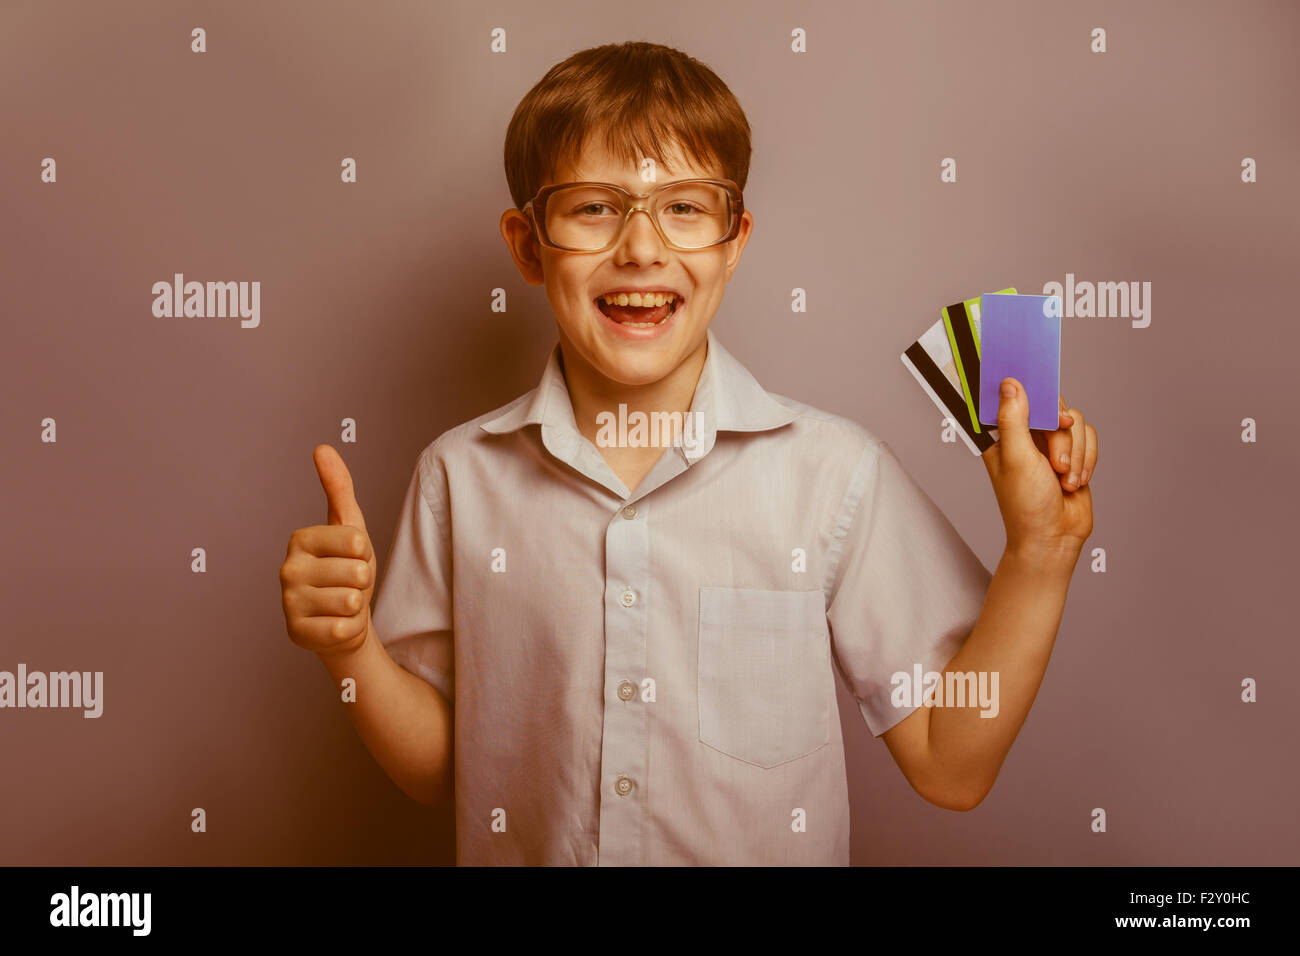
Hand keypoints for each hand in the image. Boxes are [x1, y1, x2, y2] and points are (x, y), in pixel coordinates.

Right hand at [279, 445, 377, 656]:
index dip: (365, 554)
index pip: (357, 541)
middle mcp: (286, 569)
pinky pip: (343, 629)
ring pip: (352, 601)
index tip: (351, 559)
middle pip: (357, 572)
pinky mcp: (296, 633)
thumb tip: (322, 447)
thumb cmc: (347, 569)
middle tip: (348, 586)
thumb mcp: (350, 526)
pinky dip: (350, 629)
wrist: (342, 621)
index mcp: (300, 539)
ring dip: (357, 606)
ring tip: (342, 604)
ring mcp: (288, 603)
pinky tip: (336, 625)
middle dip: (363, 582)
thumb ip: (338, 487)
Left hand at [981, 378, 1097, 556]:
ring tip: (1063, 480)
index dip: (1029, 386)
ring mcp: (1051, 445)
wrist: (1054, 538)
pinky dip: (1087, 460)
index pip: (1015, 396)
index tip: (1038, 371)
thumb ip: (1014, 419)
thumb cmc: (1026, 505)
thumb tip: (1009, 384)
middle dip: (1060, 433)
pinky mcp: (1074, 454)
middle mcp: (1026, 436)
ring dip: (1074, 453)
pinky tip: (1074, 483)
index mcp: (1003, 435)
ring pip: (1076, 422)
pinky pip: (1090, 438)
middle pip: (1053, 406)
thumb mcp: (1017, 458)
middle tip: (1058, 453)